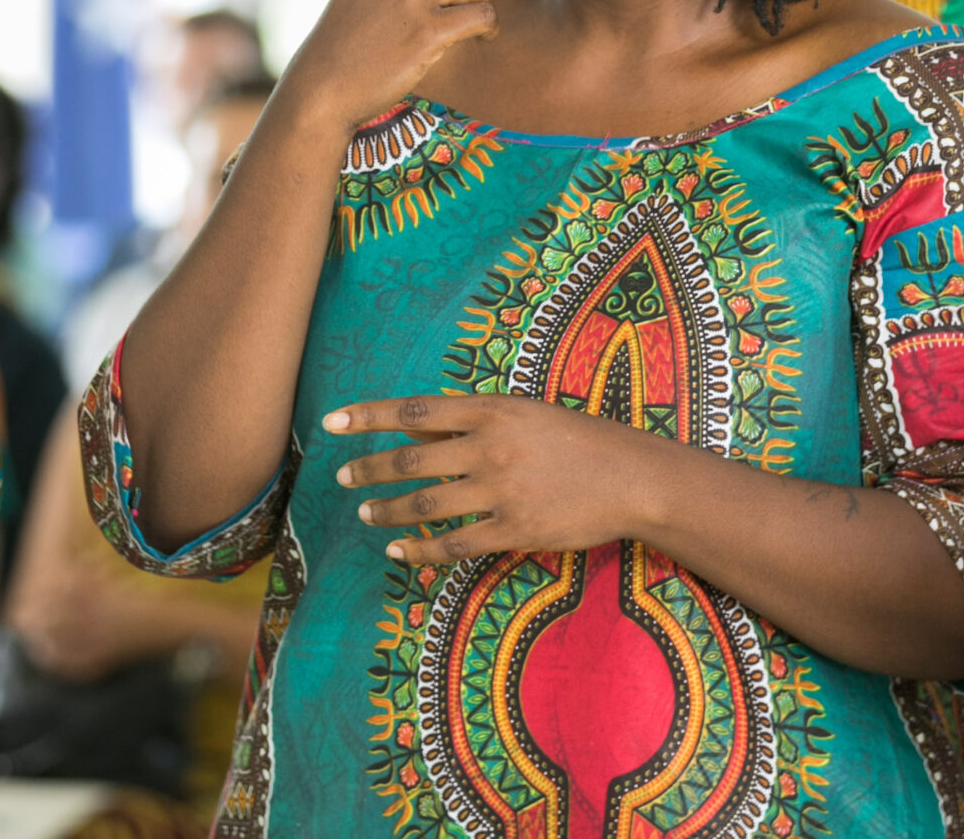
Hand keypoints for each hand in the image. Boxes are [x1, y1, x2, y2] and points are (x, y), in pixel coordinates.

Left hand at [324, 392, 670, 563]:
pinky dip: (420, 551)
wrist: (631, 477)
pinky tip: (400, 553)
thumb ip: (471, 423)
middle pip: (410, 462)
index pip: (414, 411)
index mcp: (492, 410)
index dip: (368, 416)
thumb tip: (413, 434)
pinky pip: (454, 545)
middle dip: (370, 469)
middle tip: (345, 477)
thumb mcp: (525, 414)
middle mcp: (491, 448)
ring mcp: (501, 491)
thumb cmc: (577, 439)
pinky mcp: (514, 531)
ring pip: (424, 506)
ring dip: (386, 512)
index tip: (332, 421)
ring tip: (365, 515)